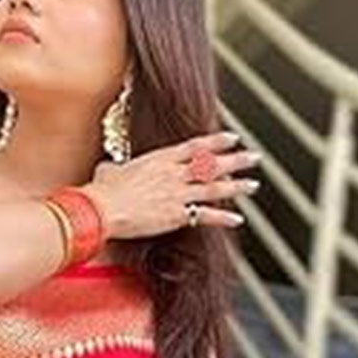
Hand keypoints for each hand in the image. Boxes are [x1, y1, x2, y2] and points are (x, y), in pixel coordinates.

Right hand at [80, 129, 260, 241]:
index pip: (195, 146)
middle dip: (236, 160)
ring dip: (237, 186)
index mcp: (160, 159)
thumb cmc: (103, 191)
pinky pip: (206, 216)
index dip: (216, 141)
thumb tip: (109, 168)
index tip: (232, 138)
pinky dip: (224, 218)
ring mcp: (177, 194)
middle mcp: (174, 173)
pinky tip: (238, 219)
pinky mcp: (177, 215)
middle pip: (211, 164)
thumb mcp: (111, 170)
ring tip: (254, 184)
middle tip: (254, 157)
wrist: (102, 209)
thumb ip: (118, 167)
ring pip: (215, 186)